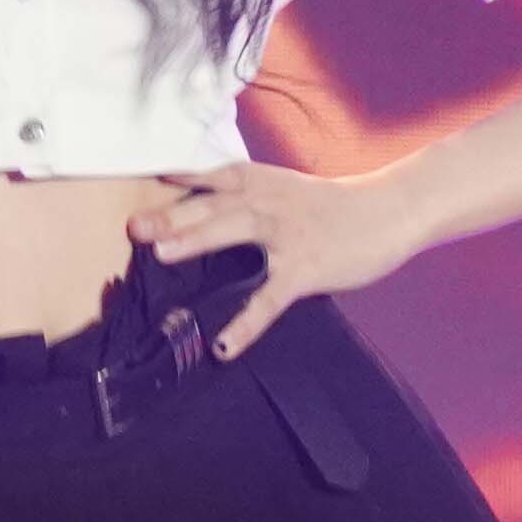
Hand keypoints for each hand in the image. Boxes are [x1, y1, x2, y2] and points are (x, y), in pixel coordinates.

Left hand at [129, 162, 422, 358]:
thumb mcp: (281, 188)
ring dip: (198, 241)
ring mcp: (286, 235)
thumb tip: (194, 212)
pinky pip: (270, 299)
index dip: (175, 176)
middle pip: (212, 205)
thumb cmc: (327, 205)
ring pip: (236, 233)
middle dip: (172, 214)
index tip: (139, 180)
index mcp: (258, 181)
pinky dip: (247, 323)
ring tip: (162, 255)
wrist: (387, 210)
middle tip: (134, 227)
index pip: (209, 175)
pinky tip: (224, 346)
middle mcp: (266, 202)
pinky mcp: (305, 269)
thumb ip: (241, 196)